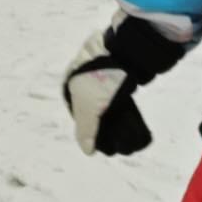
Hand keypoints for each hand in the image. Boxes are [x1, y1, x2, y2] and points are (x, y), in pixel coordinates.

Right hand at [62, 11, 191, 156]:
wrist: (125, 49)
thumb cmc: (101, 80)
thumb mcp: (89, 110)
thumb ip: (86, 132)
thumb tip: (88, 151)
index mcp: (70, 83)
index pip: (77, 112)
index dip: (87, 127)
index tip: (100, 138)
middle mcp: (84, 77)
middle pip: (92, 106)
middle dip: (102, 122)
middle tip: (115, 136)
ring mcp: (102, 73)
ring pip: (107, 101)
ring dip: (115, 115)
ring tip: (125, 128)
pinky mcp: (119, 72)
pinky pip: (118, 93)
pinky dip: (123, 105)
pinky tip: (130, 114)